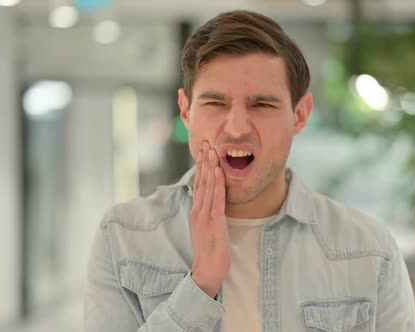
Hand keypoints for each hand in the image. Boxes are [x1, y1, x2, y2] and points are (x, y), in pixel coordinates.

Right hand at [190, 141, 229, 298]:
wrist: (207, 271)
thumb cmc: (210, 252)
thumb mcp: (207, 229)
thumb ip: (208, 215)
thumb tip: (211, 203)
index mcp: (197, 212)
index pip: (198, 185)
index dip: (201, 167)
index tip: (203, 151)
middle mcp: (198, 211)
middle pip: (200, 181)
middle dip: (203, 161)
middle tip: (205, 142)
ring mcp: (205, 216)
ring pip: (207, 186)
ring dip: (209, 167)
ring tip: (211, 150)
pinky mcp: (214, 222)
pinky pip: (216, 199)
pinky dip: (216, 183)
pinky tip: (217, 171)